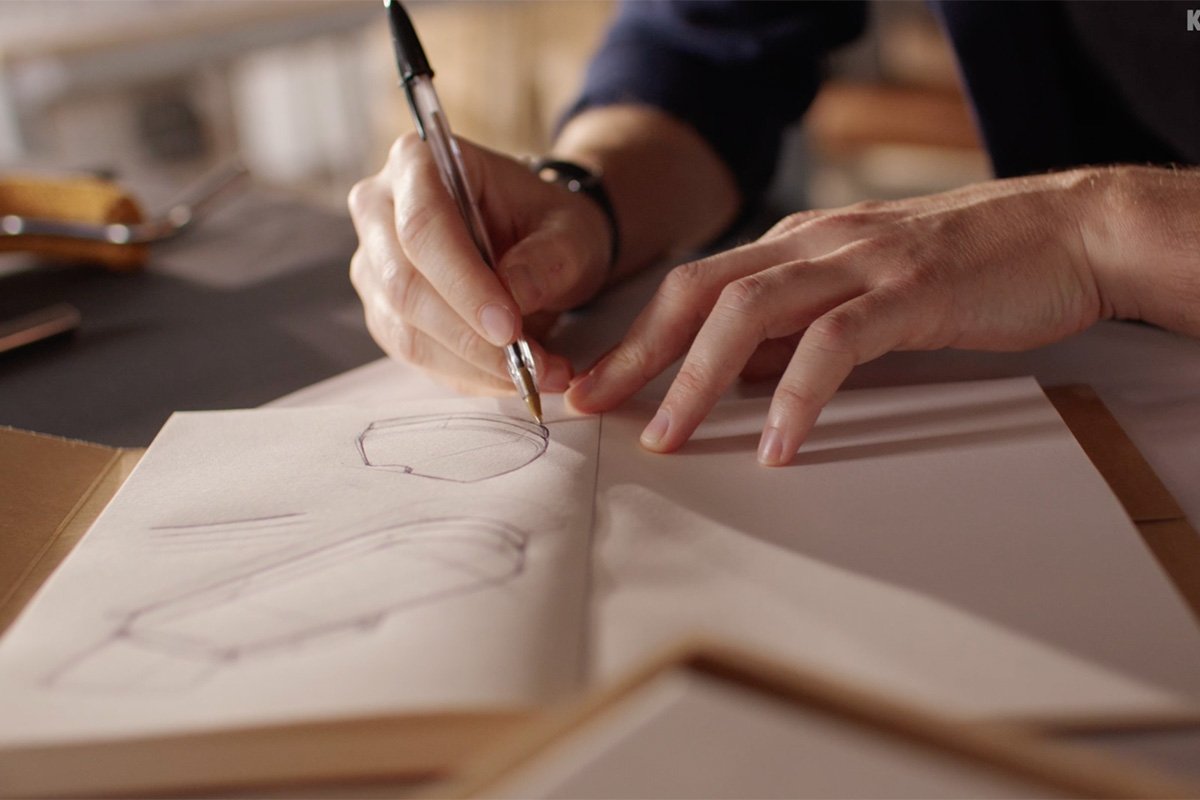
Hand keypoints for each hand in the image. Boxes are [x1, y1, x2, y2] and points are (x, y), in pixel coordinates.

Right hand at [348, 133, 612, 394]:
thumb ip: (547, 259)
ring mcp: (374, 265)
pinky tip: (510, 376)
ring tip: (538, 374)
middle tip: (531, 365)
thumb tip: (515, 297)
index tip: (509, 327)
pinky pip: (415, 355)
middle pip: (404, 284)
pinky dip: (467, 374)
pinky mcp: (384, 311)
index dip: (463, 283)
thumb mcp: (569, 231)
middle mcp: (380, 210)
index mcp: (417, 162)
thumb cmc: (547, 223)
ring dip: (474, 364)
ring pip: (406, 330)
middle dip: (470, 336)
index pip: (423, 226)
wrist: (537, 241)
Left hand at [567, 168, 1122, 464]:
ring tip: (669, 436)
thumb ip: (797, 329)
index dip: (636, 337)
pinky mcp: (910, 291)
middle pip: (699, 293)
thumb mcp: (859, 294)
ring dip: (698, 378)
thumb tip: (734, 378)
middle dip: (640, 354)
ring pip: (750, 311)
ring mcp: (860, 263)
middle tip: (597, 406)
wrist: (1064, 232)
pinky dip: (797, 395)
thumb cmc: (962, 269)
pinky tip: (778, 444)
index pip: (693, 288)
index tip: (595, 384)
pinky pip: (834, 342)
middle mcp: (813, 244)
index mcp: (796, 246)